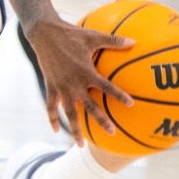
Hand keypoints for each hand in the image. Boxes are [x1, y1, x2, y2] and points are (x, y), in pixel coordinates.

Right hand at [24, 12, 133, 139]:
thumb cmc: (71, 34)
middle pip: (90, 107)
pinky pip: (51, 107)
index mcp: (86, 71)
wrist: (44, 34)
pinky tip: (56, 131)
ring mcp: (61, 87)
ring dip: (76, 129)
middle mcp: (74, 83)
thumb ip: (113, 41)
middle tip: (112, 133)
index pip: (106, 86)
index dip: (118, 95)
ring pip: (70, 113)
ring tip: (81, 144)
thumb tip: (133, 42)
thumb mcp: (93, 35)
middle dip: (101, 121)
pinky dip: (53, 119)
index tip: (130, 104)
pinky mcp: (51, 87)